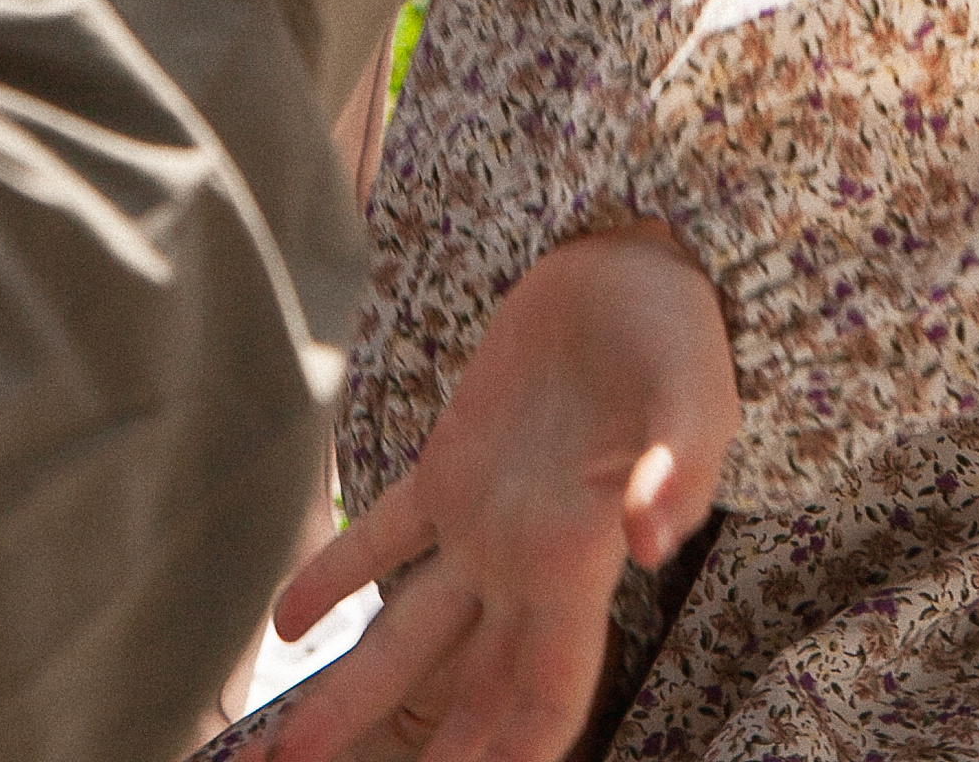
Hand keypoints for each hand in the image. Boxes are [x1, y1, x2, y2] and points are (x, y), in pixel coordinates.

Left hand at [269, 230, 735, 761]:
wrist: (633, 265)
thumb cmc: (678, 340)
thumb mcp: (695, 400)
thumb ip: (679, 468)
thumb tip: (656, 542)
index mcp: (581, 567)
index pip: (544, 699)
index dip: (510, 756)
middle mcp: (527, 566)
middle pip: (467, 695)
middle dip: (423, 760)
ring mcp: (483, 521)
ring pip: (408, 634)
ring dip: (350, 694)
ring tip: (286, 756)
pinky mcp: (451, 464)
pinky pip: (382, 537)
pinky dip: (332, 578)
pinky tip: (283, 622)